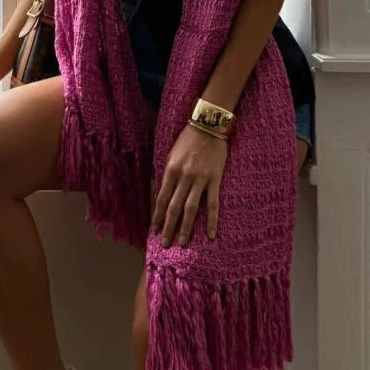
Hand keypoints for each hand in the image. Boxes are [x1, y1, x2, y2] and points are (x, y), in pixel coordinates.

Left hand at [152, 124, 227, 247]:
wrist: (208, 126)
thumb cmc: (188, 139)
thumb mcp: (172, 154)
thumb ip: (168, 173)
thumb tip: (163, 192)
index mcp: (171, 170)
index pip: (161, 198)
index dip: (157, 216)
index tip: (153, 230)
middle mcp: (183, 177)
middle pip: (174, 207)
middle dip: (168, 227)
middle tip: (165, 243)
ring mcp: (200, 179)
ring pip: (191, 209)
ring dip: (186, 228)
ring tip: (183, 243)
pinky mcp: (215, 180)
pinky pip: (213, 204)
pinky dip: (212, 221)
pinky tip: (211, 235)